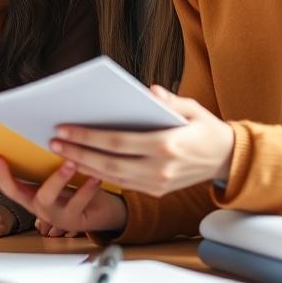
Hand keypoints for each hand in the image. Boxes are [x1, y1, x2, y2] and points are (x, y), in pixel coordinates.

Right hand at [0, 155, 126, 235]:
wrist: (99, 214)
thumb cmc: (75, 189)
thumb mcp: (54, 175)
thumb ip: (41, 161)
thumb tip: (28, 131)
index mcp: (28, 194)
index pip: (0, 182)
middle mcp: (36, 206)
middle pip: (13, 192)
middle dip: (4, 175)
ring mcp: (53, 215)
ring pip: (46, 199)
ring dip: (56, 179)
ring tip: (69, 162)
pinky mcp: (74, 220)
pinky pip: (78, 204)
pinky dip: (86, 189)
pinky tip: (94, 177)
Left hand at [50, 86, 233, 196]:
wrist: (227, 159)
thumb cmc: (205, 129)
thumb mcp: (192, 109)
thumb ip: (169, 100)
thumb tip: (149, 91)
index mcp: (166, 145)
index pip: (117, 142)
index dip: (88, 136)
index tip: (65, 128)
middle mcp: (160, 168)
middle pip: (108, 162)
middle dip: (78, 151)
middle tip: (54, 140)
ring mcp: (158, 183)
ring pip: (112, 176)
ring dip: (84, 165)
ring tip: (62, 152)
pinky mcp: (157, 191)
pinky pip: (122, 184)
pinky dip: (100, 175)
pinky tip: (83, 164)